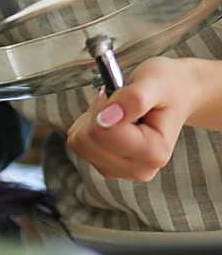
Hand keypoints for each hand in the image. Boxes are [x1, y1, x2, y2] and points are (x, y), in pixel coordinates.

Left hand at [65, 56, 199, 181]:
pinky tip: (110, 122)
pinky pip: (78, 144)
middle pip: (86, 140)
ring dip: (90, 120)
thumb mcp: (154, 83)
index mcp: (154, 153)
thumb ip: (133, 100)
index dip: (104, 106)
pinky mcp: (108, 167)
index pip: (102, 132)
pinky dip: (87, 127)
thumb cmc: (166, 88)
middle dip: (96, 113)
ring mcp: (122, 171)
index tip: (121, 96)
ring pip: (78, 143)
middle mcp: (140, 169)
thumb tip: (105, 118)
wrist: (176, 95)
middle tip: (118, 102)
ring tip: (116, 112)